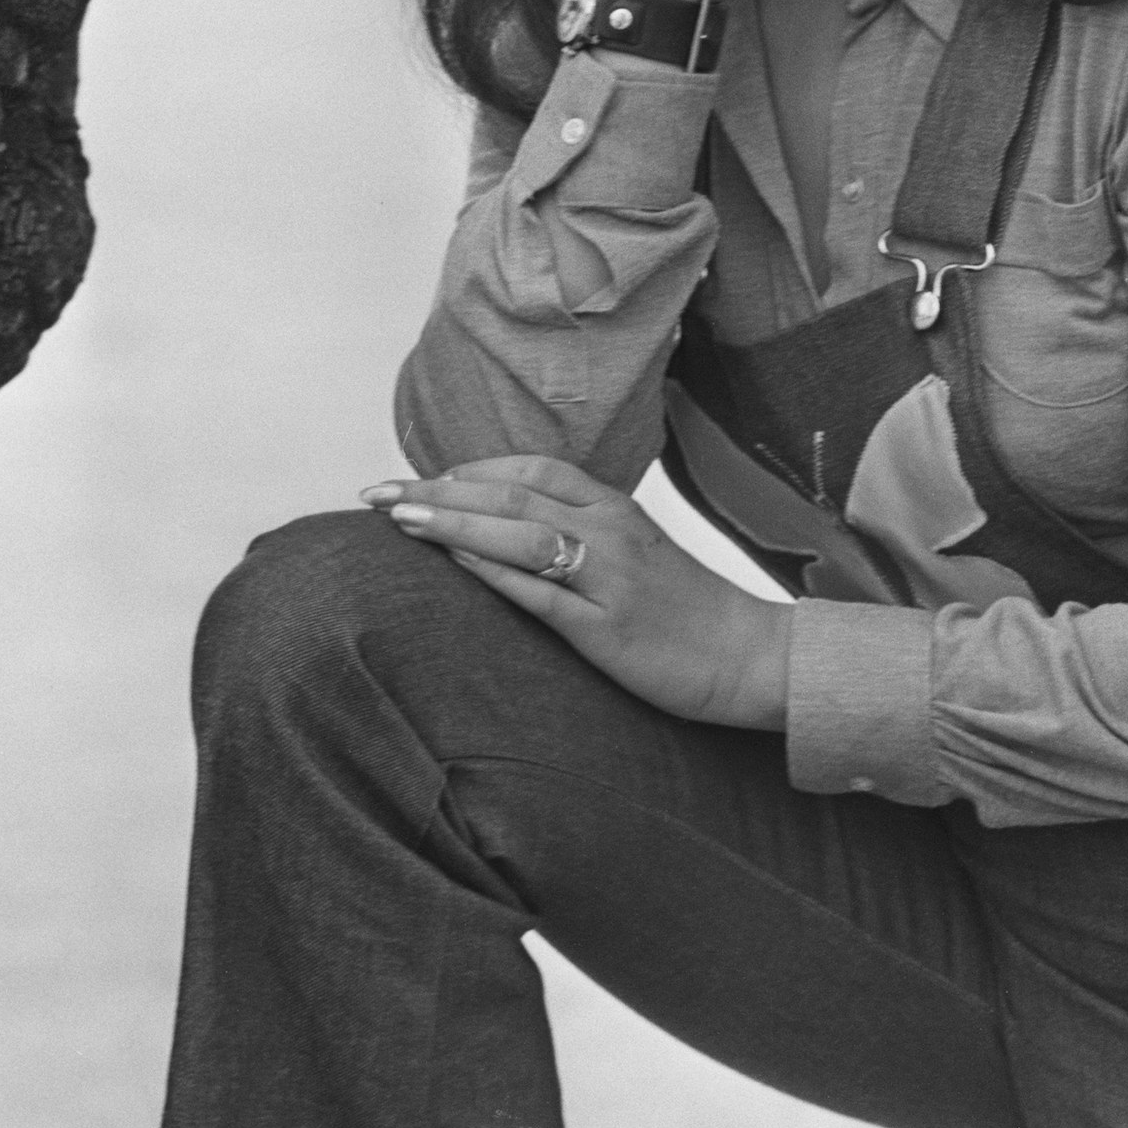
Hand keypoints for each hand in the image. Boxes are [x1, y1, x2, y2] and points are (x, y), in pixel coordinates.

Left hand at [361, 456, 792, 730]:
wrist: (751, 656)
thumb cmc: (689, 613)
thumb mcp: (636, 559)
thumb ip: (584, 537)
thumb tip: (517, 534)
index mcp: (616, 509)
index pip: (531, 471)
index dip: (468, 470)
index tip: (417, 477)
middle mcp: (609, 530)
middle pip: (510, 495)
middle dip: (436, 489)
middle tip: (376, 492)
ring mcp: (607, 576)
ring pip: (517, 533)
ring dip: (451, 521)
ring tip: (396, 518)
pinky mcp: (605, 626)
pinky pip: (538, 590)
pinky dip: (489, 570)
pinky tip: (451, 562)